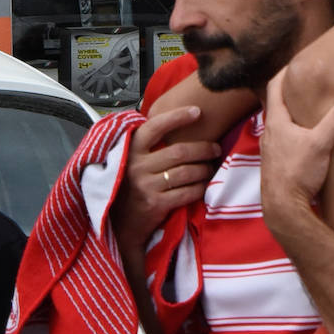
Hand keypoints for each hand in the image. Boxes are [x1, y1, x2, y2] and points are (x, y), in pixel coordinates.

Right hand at [112, 106, 219, 249]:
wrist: (118, 221)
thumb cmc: (128, 185)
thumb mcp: (129, 159)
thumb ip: (146, 144)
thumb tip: (174, 121)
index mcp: (131, 149)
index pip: (155, 127)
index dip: (177, 117)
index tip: (197, 111)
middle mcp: (136, 165)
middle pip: (179, 151)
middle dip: (203, 148)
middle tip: (215, 149)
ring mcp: (146, 185)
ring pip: (186, 172)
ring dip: (204, 169)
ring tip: (211, 168)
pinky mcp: (155, 204)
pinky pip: (186, 192)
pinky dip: (200, 188)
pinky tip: (204, 185)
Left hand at [260, 71, 333, 228]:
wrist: (284, 209)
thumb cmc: (298, 174)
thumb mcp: (321, 144)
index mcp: (276, 122)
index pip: (273, 88)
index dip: (283, 73)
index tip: (294, 64)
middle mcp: (268, 134)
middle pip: (275, 105)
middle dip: (288, 93)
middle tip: (302, 85)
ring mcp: (270, 151)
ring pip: (278, 125)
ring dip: (290, 115)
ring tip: (305, 111)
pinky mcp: (275, 165)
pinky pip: (282, 141)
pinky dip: (291, 134)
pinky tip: (304, 141)